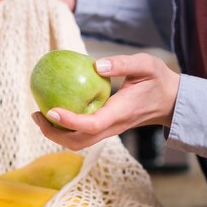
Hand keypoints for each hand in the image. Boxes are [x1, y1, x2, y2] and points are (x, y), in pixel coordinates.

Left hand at [31, 53, 179, 150]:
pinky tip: (54, 110)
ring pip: (79, 142)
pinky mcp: (107, 128)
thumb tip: (97, 65)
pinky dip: (65, 128)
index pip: (92, 124)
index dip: (70, 121)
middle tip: (35, 114)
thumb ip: (123, 63)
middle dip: (54, 134)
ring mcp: (109, 130)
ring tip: (39, 114)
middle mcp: (113, 126)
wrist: (171, 101)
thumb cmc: (159, 81)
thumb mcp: (147, 64)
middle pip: (79, 142)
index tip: (50, 110)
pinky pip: (82, 134)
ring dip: (56, 134)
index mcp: (121, 113)